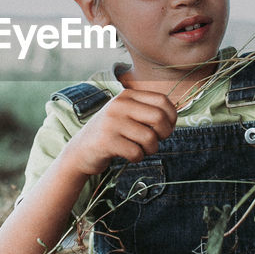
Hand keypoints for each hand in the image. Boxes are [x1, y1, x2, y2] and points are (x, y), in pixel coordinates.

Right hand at [59, 89, 176, 175]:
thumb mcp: (126, 115)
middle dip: (164, 134)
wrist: (80, 151)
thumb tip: (173, 117)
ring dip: (150, 149)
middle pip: (159, 117)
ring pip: (149, 138)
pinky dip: (137, 158)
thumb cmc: (111, 134)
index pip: (162, 100)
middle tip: (156, 141)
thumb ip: (146, 111)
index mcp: (127, 96)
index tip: (166, 128)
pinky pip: (136, 152)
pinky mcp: (107, 141)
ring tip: (141, 150)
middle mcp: (119, 105)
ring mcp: (112, 122)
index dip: (172, 117)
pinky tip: (128, 156)